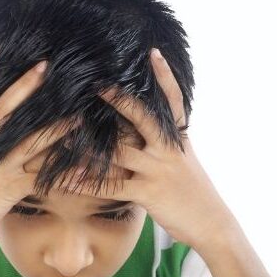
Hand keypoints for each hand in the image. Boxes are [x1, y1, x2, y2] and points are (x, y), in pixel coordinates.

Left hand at [64, 48, 238, 252]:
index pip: (173, 102)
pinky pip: (112, 187)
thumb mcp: (186, 163)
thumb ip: (167, 145)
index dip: (165, 77)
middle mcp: (169, 151)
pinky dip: (88, 184)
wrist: (211, 224)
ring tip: (65, 135)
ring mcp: (159, 172)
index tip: (154, 53)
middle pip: (143, 119)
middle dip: (120, 101)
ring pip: (120, 152)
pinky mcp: (148, 194)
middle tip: (97, 85)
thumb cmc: (195, 193)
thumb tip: (149, 130)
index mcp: (178, 141)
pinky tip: (69, 180)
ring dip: (90, 145)